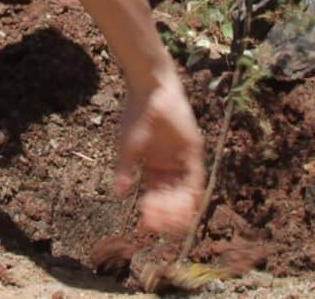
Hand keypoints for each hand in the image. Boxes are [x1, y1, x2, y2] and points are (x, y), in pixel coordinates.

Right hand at [114, 73, 204, 234]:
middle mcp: (170, 163)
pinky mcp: (193, 148)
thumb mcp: (128, 147)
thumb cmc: (135, 114)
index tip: (145, 225)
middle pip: (172, 196)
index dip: (153, 211)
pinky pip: (196, 177)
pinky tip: (183, 207)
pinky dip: (191, 193)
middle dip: (166, 214)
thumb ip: (126, 170)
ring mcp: (182, 156)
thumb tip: (119, 195)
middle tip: (157, 226)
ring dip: (178, 209)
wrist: (150, 89)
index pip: (156, 194)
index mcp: (153, 164)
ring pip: (185, 191)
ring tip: (169, 222)